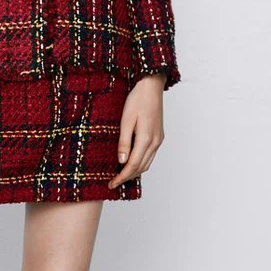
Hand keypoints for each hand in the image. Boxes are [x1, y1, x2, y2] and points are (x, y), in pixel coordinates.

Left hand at [108, 72, 165, 188]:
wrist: (151, 86)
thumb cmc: (137, 99)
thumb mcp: (126, 119)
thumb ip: (124, 141)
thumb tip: (121, 161)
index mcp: (146, 139)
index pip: (132, 165)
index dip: (121, 177)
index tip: (111, 184)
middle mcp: (155, 142)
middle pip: (141, 167)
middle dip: (127, 177)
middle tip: (114, 182)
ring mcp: (158, 140)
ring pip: (147, 163)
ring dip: (135, 171)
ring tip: (121, 175)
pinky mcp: (159, 136)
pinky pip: (150, 155)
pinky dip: (141, 162)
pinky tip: (132, 161)